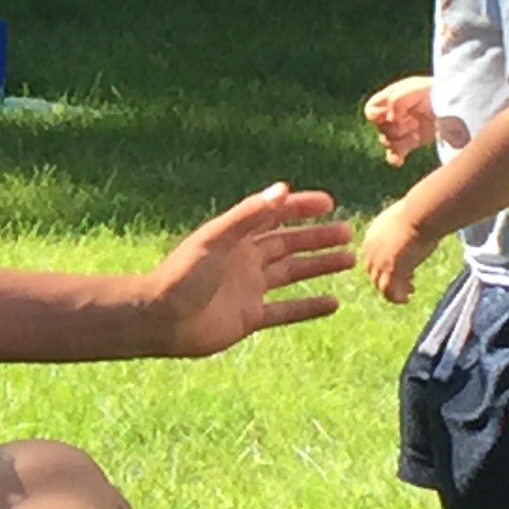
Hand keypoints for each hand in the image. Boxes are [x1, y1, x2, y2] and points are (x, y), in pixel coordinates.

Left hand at [139, 182, 351, 352]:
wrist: (160, 320)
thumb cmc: (182, 276)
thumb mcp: (216, 239)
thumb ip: (248, 215)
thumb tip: (282, 188)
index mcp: (234, 239)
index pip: (273, 216)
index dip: (299, 208)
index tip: (329, 202)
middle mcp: (243, 261)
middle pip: (287, 245)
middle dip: (317, 238)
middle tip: (348, 232)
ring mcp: (248, 289)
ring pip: (292, 274)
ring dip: (319, 266)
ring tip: (348, 260)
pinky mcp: (250, 317)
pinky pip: (287, 311)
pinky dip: (309, 307)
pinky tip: (333, 303)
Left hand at [361, 204, 432, 303]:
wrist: (420, 214)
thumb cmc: (421, 211)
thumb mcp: (407, 219)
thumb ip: (407, 226)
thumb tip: (421, 222)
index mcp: (373, 234)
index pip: (373, 255)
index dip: (385, 264)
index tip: (402, 266)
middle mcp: (371, 249)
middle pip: (373, 271)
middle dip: (388, 278)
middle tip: (407, 282)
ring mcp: (379, 261)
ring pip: (380, 283)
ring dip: (393, 290)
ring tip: (409, 292)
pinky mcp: (390, 271)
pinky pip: (389, 291)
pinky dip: (396, 297)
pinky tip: (406, 299)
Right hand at [365, 76, 436, 161]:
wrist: (461, 103)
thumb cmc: (438, 90)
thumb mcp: (415, 87)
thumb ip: (396, 99)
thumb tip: (390, 119)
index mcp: (391, 99)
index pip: (371, 110)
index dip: (377, 115)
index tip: (393, 116)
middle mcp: (395, 115)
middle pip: (380, 128)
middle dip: (392, 128)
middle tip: (410, 123)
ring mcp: (404, 129)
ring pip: (387, 141)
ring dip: (396, 142)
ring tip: (412, 137)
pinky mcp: (414, 141)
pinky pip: (395, 154)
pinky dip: (395, 158)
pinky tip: (399, 161)